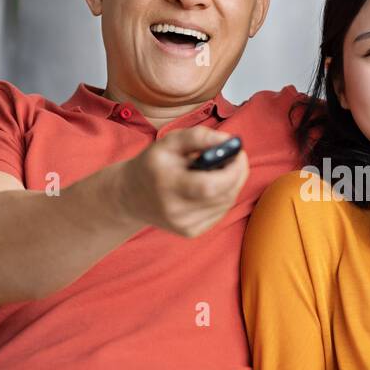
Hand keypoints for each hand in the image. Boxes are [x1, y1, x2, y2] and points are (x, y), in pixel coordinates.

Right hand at [121, 126, 248, 236]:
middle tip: (236, 157)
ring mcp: (183, 225)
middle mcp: (175, 210)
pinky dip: (224, 196)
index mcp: (166, 185)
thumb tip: (229, 141)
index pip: (209, 186)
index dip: (232, 170)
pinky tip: (212, 186)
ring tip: (221, 169)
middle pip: (223, 196)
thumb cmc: (154, 164)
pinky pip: (220, 212)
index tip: (238, 152)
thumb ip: (198, 137)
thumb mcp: (169, 142)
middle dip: (237, 174)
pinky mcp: (191, 232)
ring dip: (232, 184)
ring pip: (226, 204)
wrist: (131, 195)